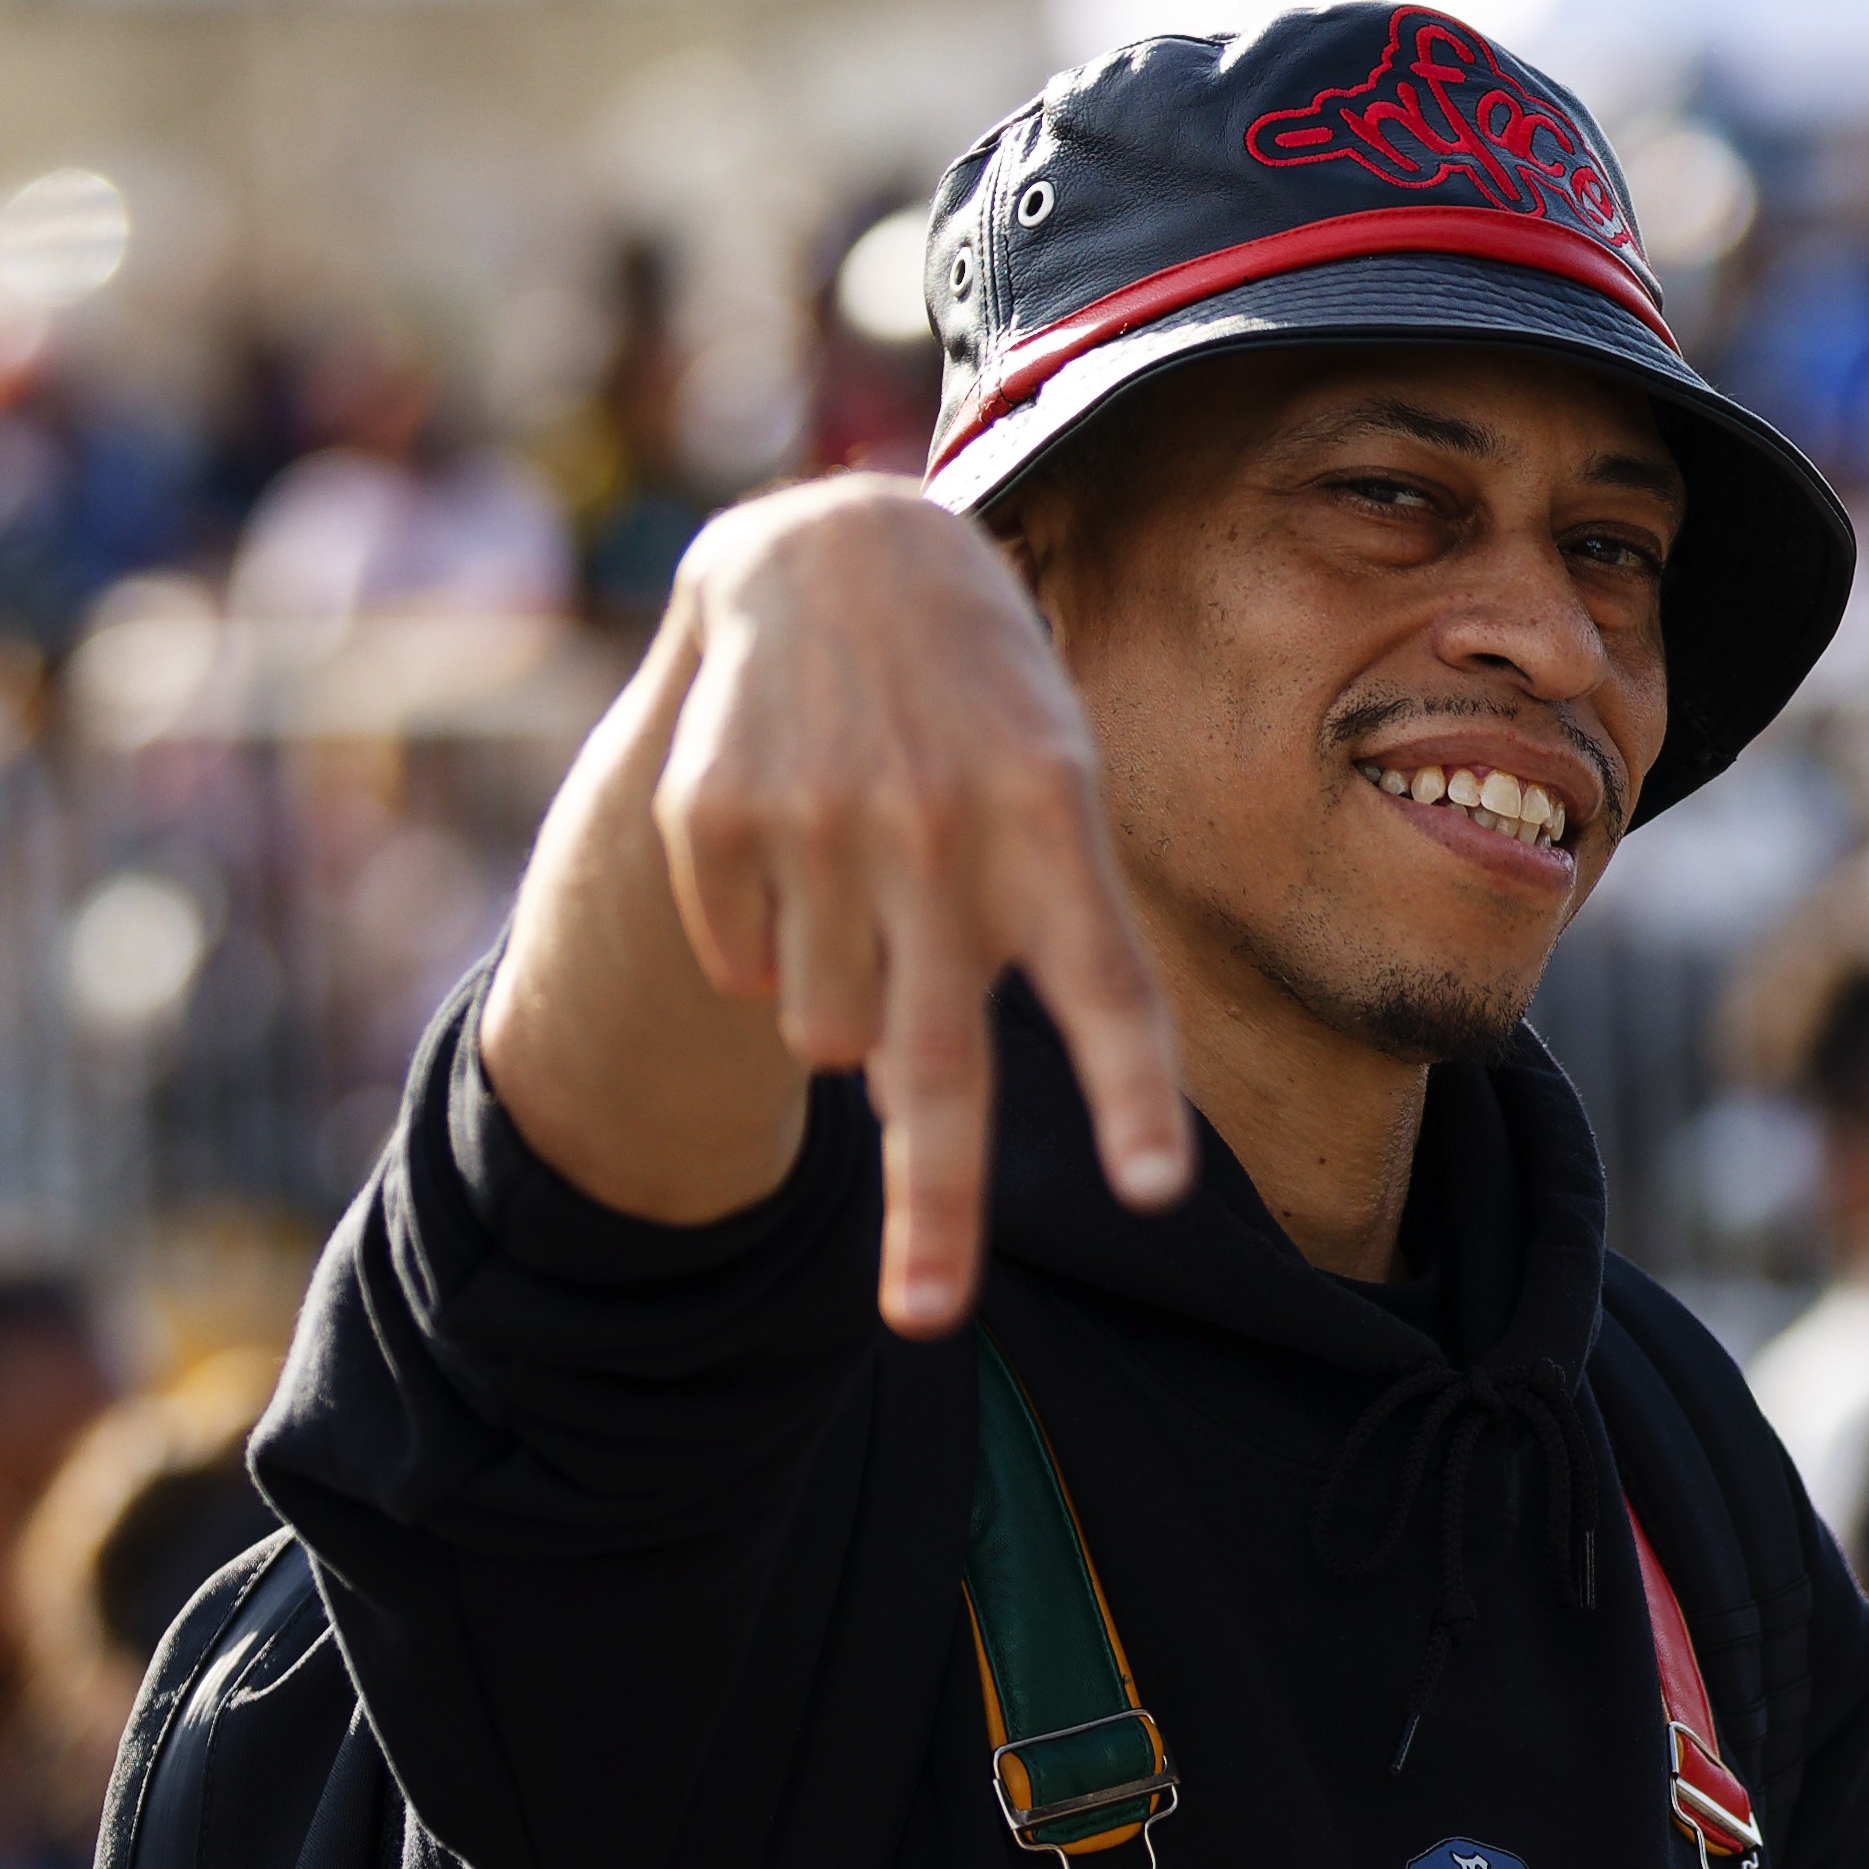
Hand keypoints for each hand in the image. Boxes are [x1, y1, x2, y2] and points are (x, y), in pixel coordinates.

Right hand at [657, 479, 1189, 1326]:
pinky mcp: (712, 817)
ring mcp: (814, 820)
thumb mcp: (1059, 779)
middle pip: (939, 1060)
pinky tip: (797, 844)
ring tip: (872, 880)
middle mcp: (934, 823)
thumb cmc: (983, 713)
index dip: (1132, 1091)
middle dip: (936, 1206)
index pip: (1108, 980)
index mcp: (1051, 815)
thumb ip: (1056, 936)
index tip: (1156, 1190)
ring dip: (852, 1009)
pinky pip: (744, 976)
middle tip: (927, 1320)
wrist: (835, 549)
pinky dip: (770, 949)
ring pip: (829, 1041)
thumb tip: (944, 1112)